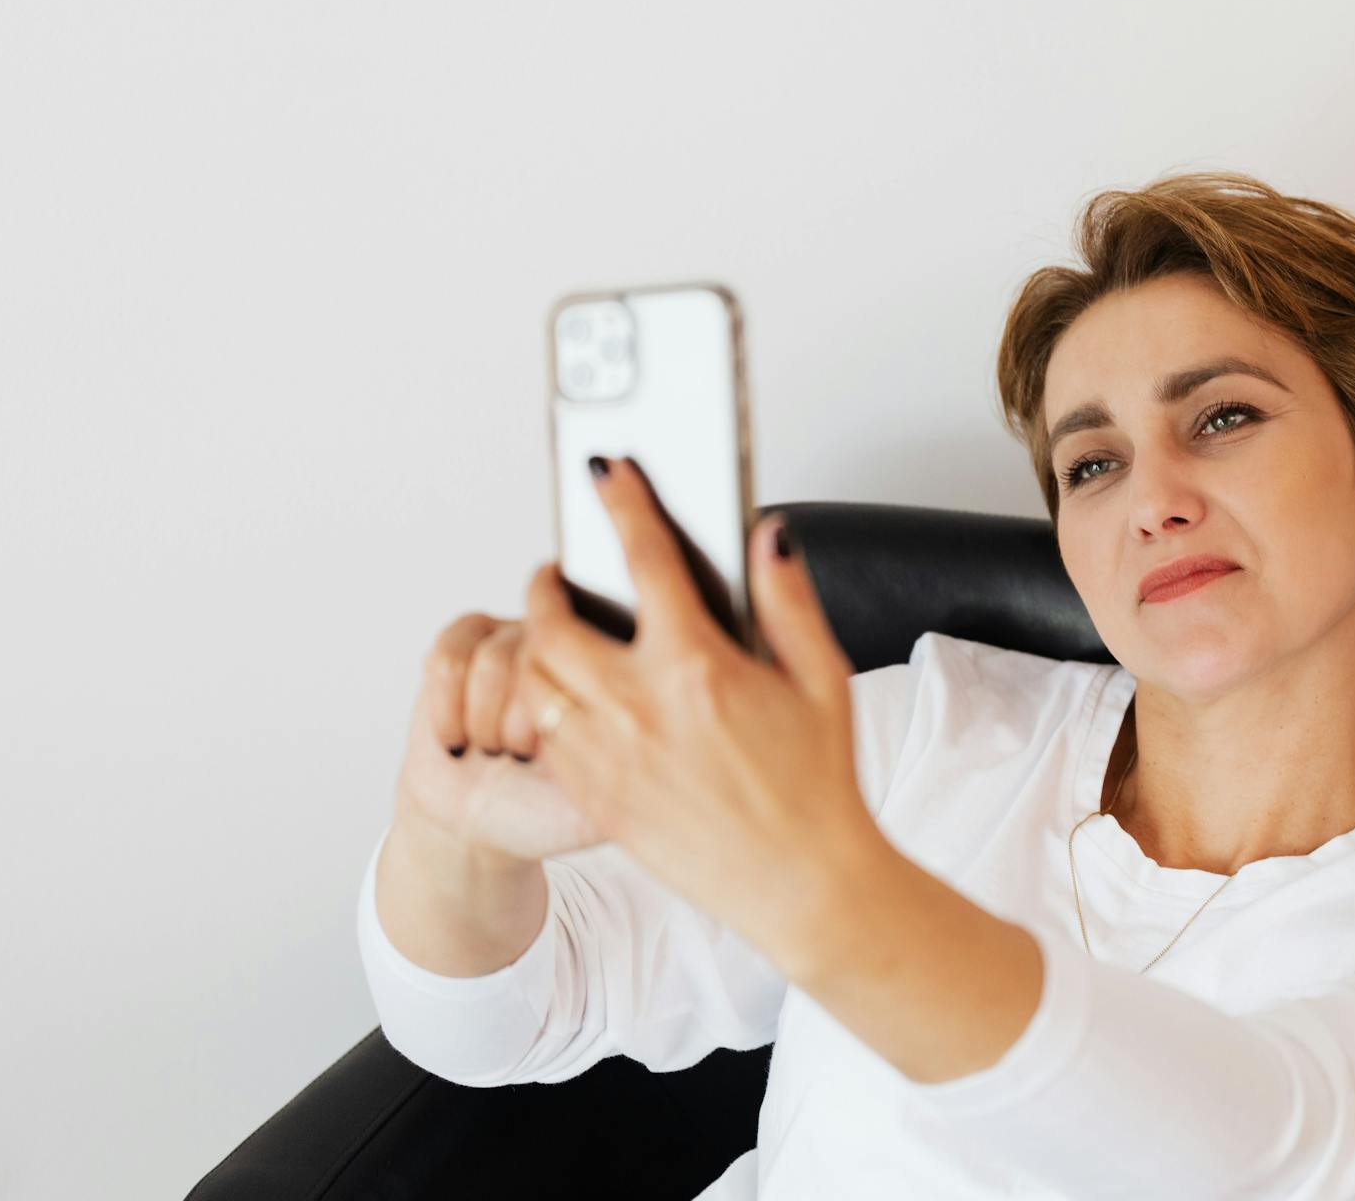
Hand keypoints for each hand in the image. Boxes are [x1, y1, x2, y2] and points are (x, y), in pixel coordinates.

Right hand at [393, 613, 605, 862]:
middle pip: (542, 658)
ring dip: (484, 721)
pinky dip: (447, 710)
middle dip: (517, 724)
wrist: (479, 820)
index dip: (556, 725)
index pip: (596, 670)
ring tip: (493, 750)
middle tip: (518, 758)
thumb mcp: (599, 804)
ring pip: (492, 660)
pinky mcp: (465, 641)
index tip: (545, 760)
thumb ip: (630, 777)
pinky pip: (448, 659)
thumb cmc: (545, 812)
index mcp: (613, 679)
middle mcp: (571, 646)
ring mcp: (517, 637)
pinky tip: (458, 740)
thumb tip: (651, 762)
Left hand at [514, 455, 886, 971]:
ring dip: (536, 647)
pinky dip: (543, 706)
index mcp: (697, 666)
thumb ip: (787, 599)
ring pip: (533, 678)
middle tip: (558, 575)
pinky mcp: (594, 797)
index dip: (623, 504)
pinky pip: (542, 735)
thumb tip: (768, 536)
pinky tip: (571, 700)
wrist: (802, 882)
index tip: (608, 473)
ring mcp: (606, 755)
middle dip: (546, 587)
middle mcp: (637, 706)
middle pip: (552, 621)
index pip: (646, 559)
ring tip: (556, 635)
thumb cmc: (818, 785)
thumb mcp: (821, 678)